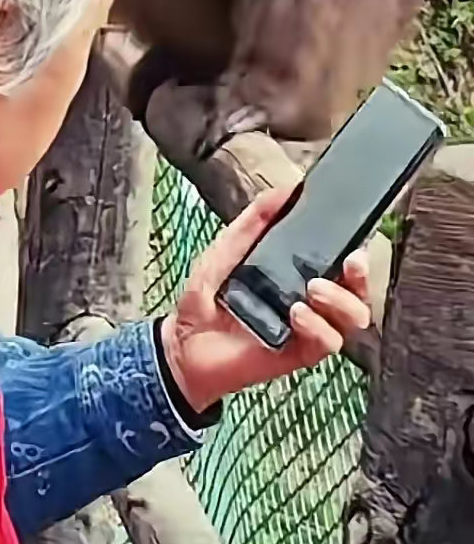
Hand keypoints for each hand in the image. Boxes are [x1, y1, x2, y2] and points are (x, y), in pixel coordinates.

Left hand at [159, 187, 371, 414]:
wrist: (182, 340)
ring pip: (353, 320)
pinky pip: (328, 344)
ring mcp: (308, 330)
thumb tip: (288, 188)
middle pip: (359, 294)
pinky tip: (296, 313)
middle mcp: (311, 303)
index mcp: (300, 276)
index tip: (356, 241)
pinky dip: (318, 326)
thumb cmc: (207, 296)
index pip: (345, 266)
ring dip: (340, 300)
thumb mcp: (229, 247)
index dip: (358, 255)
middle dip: (361, 277)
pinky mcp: (298, 355)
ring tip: (313, 289)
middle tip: (348, 263)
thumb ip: (256, 218)